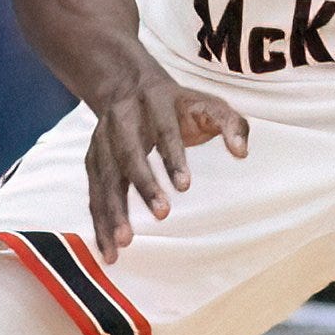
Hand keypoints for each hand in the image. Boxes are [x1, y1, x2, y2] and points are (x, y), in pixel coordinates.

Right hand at [85, 70, 249, 260]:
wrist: (129, 86)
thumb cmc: (180, 105)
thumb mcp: (210, 105)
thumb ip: (231, 124)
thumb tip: (241, 152)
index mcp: (155, 102)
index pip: (165, 131)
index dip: (173, 157)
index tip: (185, 187)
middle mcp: (122, 121)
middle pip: (128, 154)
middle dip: (143, 185)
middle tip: (162, 215)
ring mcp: (101, 141)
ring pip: (104, 177)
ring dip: (112, 210)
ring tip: (124, 242)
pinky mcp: (92, 160)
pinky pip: (94, 193)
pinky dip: (99, 221)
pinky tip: (107, 248)